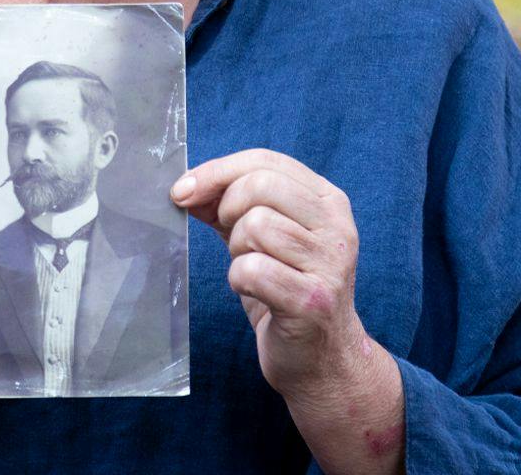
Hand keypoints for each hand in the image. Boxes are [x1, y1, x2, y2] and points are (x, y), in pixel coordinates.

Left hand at [170, 148, 377, 405]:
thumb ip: (233, 205)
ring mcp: (330, 264)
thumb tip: (187, 187)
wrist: (322, 360)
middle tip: (229, 237)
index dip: (217, 170)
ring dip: (237, 249)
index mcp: (328, 201)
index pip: (266, 161)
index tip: (183, 191)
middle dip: (227, 208)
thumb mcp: (266, 237)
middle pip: (260, 185)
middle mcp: (337, 227)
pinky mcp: (313, 302)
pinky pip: (252, 269)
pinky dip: (238, 279)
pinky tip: (253, 291)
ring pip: (255, 225)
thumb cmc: (286, 290)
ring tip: (251, 268)